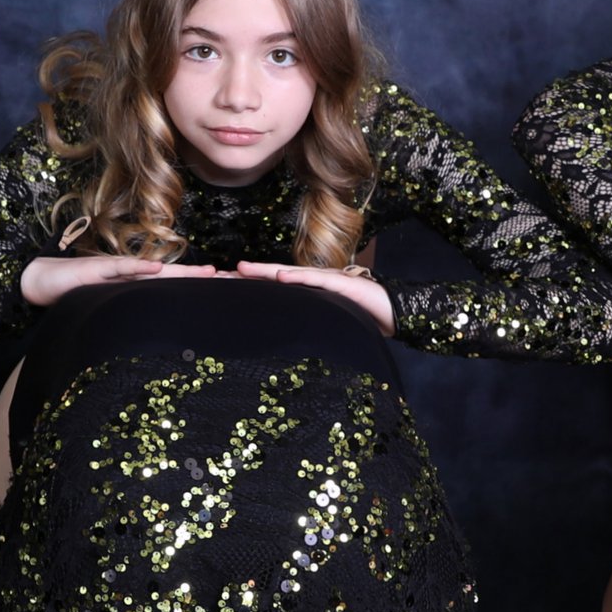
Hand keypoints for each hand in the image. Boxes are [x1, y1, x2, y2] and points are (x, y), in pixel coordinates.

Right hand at [19, 254, 217, 305]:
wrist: (44, 280)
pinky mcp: (98, 269)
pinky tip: (157, 269)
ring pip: (156, 272)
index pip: (175, 290)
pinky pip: (120, 268)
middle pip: (175, 278)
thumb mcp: (108, 312)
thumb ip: (128, 322)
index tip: (229, 295)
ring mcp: (117, 271)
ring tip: (209, 274)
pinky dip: (138, 268)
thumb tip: (152, 345)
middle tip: (236, 281)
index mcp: (138, 289)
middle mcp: (133, 277)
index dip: (199, 292)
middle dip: (204, 281)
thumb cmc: (78, 297)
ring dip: (183, 274)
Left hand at [233, 261, 394, 334]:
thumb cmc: (360, 318)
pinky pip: (316, 280)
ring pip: (289, 273)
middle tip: (218, 275)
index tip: (222, 286)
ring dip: (265, 271)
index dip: (248, 285)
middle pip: (273, 276)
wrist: (393, 312)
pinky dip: (298, 278)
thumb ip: (305, 325)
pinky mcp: (341, 284)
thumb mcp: (325, 322)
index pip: (271, 287)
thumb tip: (281, 342)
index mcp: (306, 293)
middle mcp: (312, 282)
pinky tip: (281, 277)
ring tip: (241, 269)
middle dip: (246, 275)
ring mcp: (326, 280)